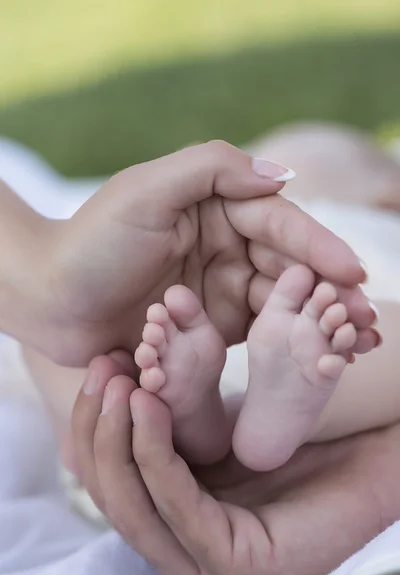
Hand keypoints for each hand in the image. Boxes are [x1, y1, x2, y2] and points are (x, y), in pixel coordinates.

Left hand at [43, 141, 373, 365]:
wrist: (49, 300)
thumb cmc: (92, 243)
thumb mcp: (147, 191)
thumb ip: (214, 171)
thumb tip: (283, 176)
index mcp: (215, 206)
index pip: (278, 224)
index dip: (318, 249)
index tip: (354, 274)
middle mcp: (223, 245)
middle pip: (288, 267)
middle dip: (328, 293)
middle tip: (365, 319)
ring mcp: (218, 288)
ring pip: (279, 303)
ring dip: (315, 322)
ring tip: (354, 343)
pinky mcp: (208, 328)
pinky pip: (252, 334)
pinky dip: (285, 344)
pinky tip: (316, 357)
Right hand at [71, 353, 399, 574]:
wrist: (370, 468)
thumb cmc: (296, 448)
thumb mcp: (217, 435)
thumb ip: (171, 426)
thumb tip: (120, 388)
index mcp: (171, 521)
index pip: (106, 477)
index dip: (93, 419)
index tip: (102, 366)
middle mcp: (177, 548)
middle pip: (107, 490)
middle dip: (95, 424)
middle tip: (103, 368)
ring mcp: (201, 564)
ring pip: (129, 502)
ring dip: (115, 436)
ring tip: (121, 382)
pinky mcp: (231, 565)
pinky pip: (175, 502)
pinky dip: (153, 451)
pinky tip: (148, 404)